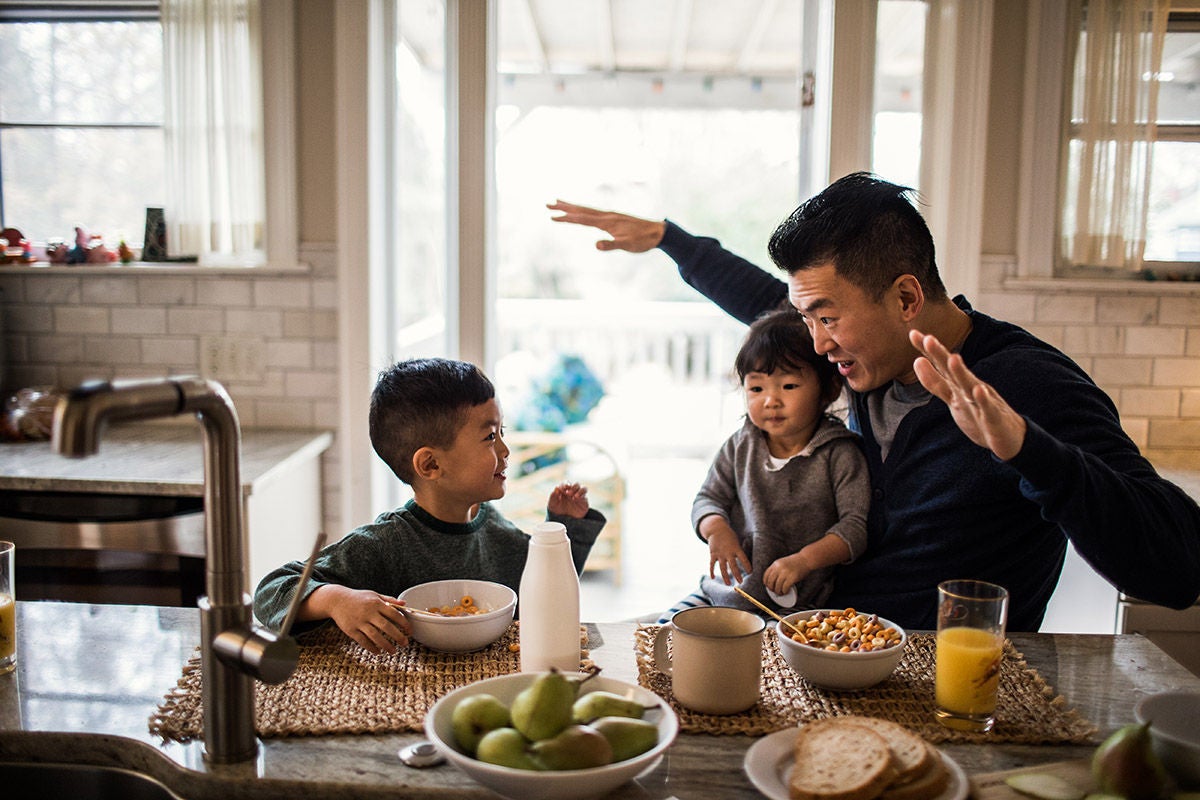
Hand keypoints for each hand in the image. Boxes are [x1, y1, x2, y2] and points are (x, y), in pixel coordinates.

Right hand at [320, 586, 410, 653]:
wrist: (337, 600)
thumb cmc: (358, 598)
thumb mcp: (374, 595)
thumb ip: (389, 600)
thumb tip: (405, 603)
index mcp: (376, 603)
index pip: (394, 614)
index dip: (404, 623)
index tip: (410, 631)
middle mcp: (369, 612)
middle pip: (386, 626)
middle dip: (397, 636)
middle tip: (405, 644)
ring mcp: (359, 622)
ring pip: (375, 636)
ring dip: (385, 645)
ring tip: (393, 651)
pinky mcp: (351, 630)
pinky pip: (363, 641)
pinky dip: (371, 648)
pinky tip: (378, 652)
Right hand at [547, 200, 666, 252]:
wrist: (658, 233)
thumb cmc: (643, 240)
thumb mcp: (628, 245)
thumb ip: (612, 245)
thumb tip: (596, 245)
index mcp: (607, 221)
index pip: (583, 219)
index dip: (567, 218)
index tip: (553, 216)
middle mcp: (606, 216)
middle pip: (581, 210)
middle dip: (564, 208)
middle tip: (548, 204)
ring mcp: (610, 216)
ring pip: (586, 210)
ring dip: (572, 207)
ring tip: (558, 203)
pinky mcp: (613, 219)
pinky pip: (593, 213)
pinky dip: (583, 212)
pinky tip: (581, 213)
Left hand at [548, 481, 589, 517]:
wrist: (563, 521)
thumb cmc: (556, 511)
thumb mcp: (552, 504)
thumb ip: (553, 496)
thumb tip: (557, 487)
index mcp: (565, 490)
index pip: (566, 483)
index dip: (565, 484)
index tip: (562, 488)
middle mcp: (573, 492)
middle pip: (576, 484)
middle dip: (572, 487)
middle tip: (567, 493)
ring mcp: (579, 497)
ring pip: (583, 488)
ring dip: (578, 490)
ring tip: (573, 496)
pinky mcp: (584, 502)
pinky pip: (585, 496)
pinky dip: (581, 495)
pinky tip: (576, 498)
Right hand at [706, 526, 750, 585]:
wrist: (716, 529)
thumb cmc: (729, 536)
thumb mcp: (736, 542)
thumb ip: (738, 552)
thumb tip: (743, 563)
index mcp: (736, 548)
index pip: (743, 559)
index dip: (747, 566)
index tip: (750, 573)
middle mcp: (728, 552)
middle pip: (733, 566)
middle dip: (737, 574)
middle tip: (740, 582)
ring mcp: (720, 554)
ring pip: (722, 568)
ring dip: (725, 577)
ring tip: (728, 584)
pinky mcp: (713, 554)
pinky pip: (712, 564)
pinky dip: (711, 571)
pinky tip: (713, 577)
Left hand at [763, 554, 808, 595]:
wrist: (806, 559)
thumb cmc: (796, 561)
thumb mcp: (783, 562)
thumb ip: (778, 569)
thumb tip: (773, 580)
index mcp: (776, 564)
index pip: (766, 575)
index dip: (766, 582)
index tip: (768, 586)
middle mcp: (779, 568)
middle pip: (770, 582)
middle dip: (771, 588)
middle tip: (775, 591)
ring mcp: (785, 573)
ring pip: (777, 586)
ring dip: (778, 592)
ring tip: (781, 593)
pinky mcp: (792, 577)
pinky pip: (785, 587)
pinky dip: (784, 591)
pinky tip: (786, 592)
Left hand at [909, 329, 1026, 460]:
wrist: (1010, 437)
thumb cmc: (978, 414)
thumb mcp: (953, 397)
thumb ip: (935, 381)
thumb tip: (917, 360)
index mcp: (959, 384)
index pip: (941, 364)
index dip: (928, 350)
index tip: (913, 333)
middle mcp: (971, 388)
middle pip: (953, 370)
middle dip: (941, 355)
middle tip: (928, 339)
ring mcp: (983, 402)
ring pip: (970, 386)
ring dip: (961, 373)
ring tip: (953, 359)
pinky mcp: (993, 418)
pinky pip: (988, 408)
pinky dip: (983, 400)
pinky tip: (979, 390)